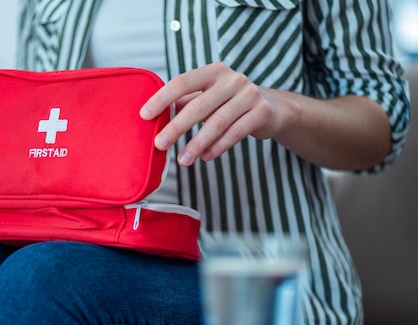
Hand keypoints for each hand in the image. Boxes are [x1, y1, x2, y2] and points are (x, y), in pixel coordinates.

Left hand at [140, 62, 284, 166]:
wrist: (273, 108)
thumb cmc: (230, 103)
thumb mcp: (209, 97)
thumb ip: (185, 103)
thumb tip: (154, 116)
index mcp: (213, 72)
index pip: (182, 82)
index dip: (162, 98)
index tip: (145, 115)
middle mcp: (232, 79)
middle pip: (198, 105)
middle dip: (177, 127)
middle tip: (160, 144)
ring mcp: (249, 94)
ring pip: (217, 122)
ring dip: (197, 143)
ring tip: (183, 160)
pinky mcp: (262, 112)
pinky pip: (235, 133)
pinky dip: (218, 147)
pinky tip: (205, 157)